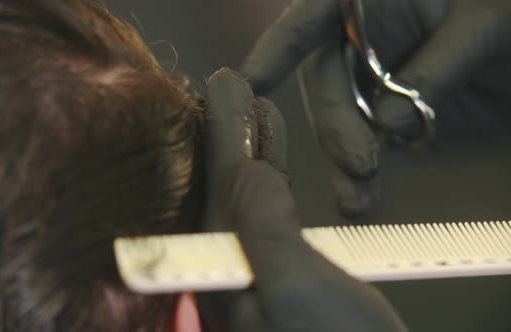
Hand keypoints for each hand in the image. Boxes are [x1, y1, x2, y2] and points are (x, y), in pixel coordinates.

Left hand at [198, 68, 406, 331]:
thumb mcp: (297, 290)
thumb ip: (263, 229)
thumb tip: (249, 171)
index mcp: (218, 275)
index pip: (213, 187)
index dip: (219, 132)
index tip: (224, 86)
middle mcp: (223, 277)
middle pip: (220, 190)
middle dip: (228, 136)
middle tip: (233, 88)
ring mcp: (250, 280)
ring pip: (243, 201)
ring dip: (250, 153)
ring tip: (257, 114)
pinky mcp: (278, 284)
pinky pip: (266, 219)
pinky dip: (270, 184)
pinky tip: (274, 168)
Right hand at [240, 0, 510, 215]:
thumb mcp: (488, 26)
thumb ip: (437, 66)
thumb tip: (387, 120)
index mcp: (371, 1)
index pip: (310, 20)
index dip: (276, 49)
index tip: (249, 84)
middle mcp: (361, 39)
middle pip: (324, 83)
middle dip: (336, 125)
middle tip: (360, 162)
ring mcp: (369, 82)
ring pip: (340, 123)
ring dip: (344, 161)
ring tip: (358, 196)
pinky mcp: (384, 120)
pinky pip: (365, 147)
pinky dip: (362, 176)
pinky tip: (364, 199)